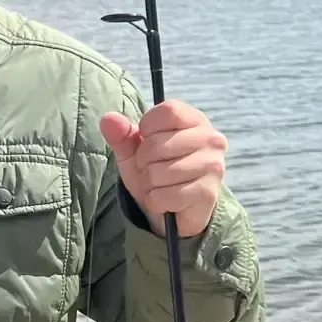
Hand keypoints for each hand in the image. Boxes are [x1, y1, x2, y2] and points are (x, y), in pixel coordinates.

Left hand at [100, 98, 226, 238]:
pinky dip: (156, 201)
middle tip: (152, 169)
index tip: (147, 139)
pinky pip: (165, 196)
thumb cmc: (156, 170)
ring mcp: (213, 166)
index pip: (168, 111)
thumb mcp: (134, 150)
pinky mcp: (208, 192)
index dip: (147, 127)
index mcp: (195, 120)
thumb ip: (121, 134)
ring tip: (159, 185)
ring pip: (158, 173)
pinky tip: (166, 201)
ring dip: (149, 184)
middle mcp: (211, 139)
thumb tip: (108, 119)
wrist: (174, 210)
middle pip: (157, 144)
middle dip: (143, 162)